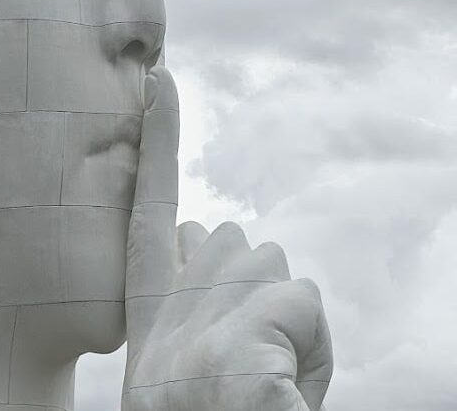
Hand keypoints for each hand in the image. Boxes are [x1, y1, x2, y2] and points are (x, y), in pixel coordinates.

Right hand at [123, 66, 332, 410]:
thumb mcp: (191, 366)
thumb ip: (194, 294)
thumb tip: (214, 232)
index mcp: (148, 329)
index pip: (146, 217)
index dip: (157, 147)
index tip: (163, 83)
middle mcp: (159, 326)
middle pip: (238, 242)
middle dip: (259, 289)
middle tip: (253, 360)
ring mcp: (194, 343)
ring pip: (276, 265)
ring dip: (293, 322)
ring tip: (271, 383)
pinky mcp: (235, 365)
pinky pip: (301, 303)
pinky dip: (317, 352)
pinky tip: (288, 396)